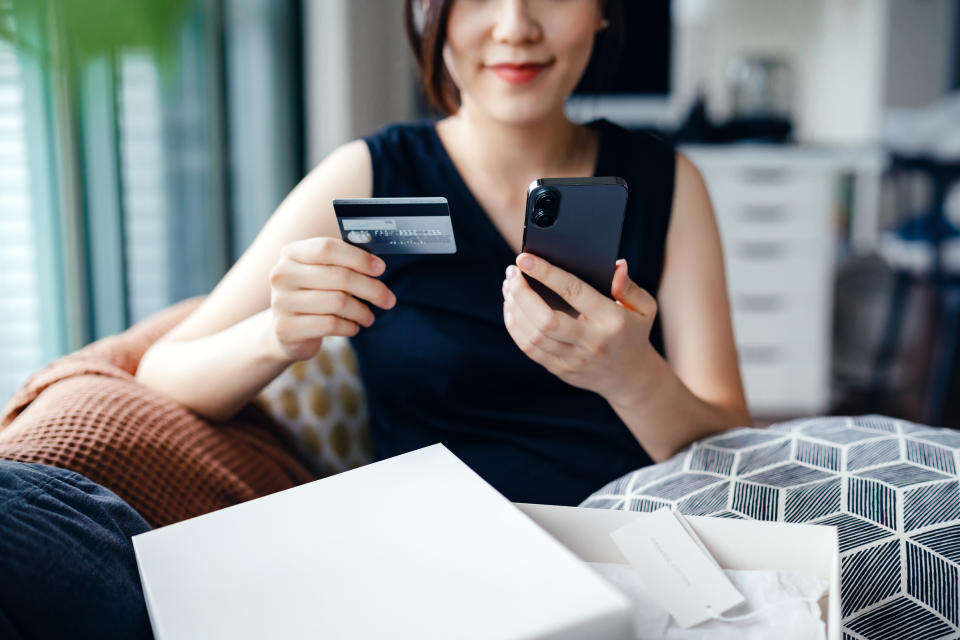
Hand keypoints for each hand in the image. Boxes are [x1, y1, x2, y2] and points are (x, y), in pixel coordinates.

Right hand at [268, 237, 395, 360]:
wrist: (286, 332)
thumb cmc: (312, 296)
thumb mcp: (321, 274)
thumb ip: (343, 264)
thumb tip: (376, 263)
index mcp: (291, 253)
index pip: (328, 248)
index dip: (359, 258)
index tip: (380, 269)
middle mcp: (282, 275)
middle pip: (339, 277)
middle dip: (371, 289)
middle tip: (388, 299)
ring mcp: (281, 302)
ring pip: (338, 302)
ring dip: (362, 311)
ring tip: (368, 317)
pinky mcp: (286, 328)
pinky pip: (330, 325)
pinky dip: (349, 327)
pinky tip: (353, 327)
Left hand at [502, 253, 658, 403]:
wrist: (631, 378)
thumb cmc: (634, 333)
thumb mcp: (644, 307)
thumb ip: (629, 286)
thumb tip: (616, 266)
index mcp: (611, 320)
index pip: (574, 292)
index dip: (546, 273)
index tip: (525, 258)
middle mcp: (590, 341)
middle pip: (546, 319)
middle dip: (522, 293)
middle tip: (511, 272)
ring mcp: (573, 358)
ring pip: (533, 335)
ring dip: (514, 308)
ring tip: (508, 286)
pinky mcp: (560, 369)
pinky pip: (529, 348)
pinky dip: (515, 326)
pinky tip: (511, 307)